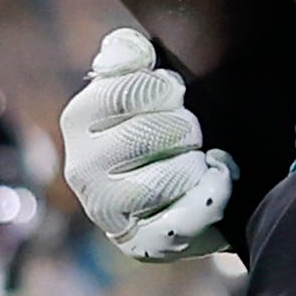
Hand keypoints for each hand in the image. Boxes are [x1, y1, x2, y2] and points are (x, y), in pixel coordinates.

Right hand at [61, 28, 231, 265]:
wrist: (180, 188)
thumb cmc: (160, 124)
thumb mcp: (142, 81)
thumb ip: (129, 54)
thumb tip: (131, 51)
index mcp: (79, 119)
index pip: (126, 91)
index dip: (164, 89)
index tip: (176, 94)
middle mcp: (82, 167)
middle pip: (153, 132)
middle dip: (186, 127)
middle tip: (191, 133)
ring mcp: (108, 210)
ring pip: (172, 174)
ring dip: (199, 162)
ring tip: (200, 158)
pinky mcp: (140, 244)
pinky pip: (185, 220)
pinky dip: (213, 195)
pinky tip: (216, 180)